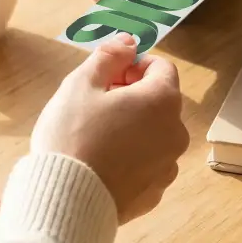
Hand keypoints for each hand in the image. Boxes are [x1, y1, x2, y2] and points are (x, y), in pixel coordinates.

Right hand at [32, 34, 188, 221]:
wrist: (65, 201)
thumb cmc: (72, 135)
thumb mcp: (81, 84)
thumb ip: (108, 56)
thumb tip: (129, 41)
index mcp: (163, 101)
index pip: (161, 68)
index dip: (134, 66)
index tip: (108, 76)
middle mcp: (176, 133)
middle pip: (160, 102)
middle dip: (133, 96)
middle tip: (96, 104)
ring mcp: (168, 167)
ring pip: (155, 135)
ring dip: (134, 128)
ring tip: (97, 137)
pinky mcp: (155, 194)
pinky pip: (147, 166)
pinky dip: (132, 159)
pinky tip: (102, 164)